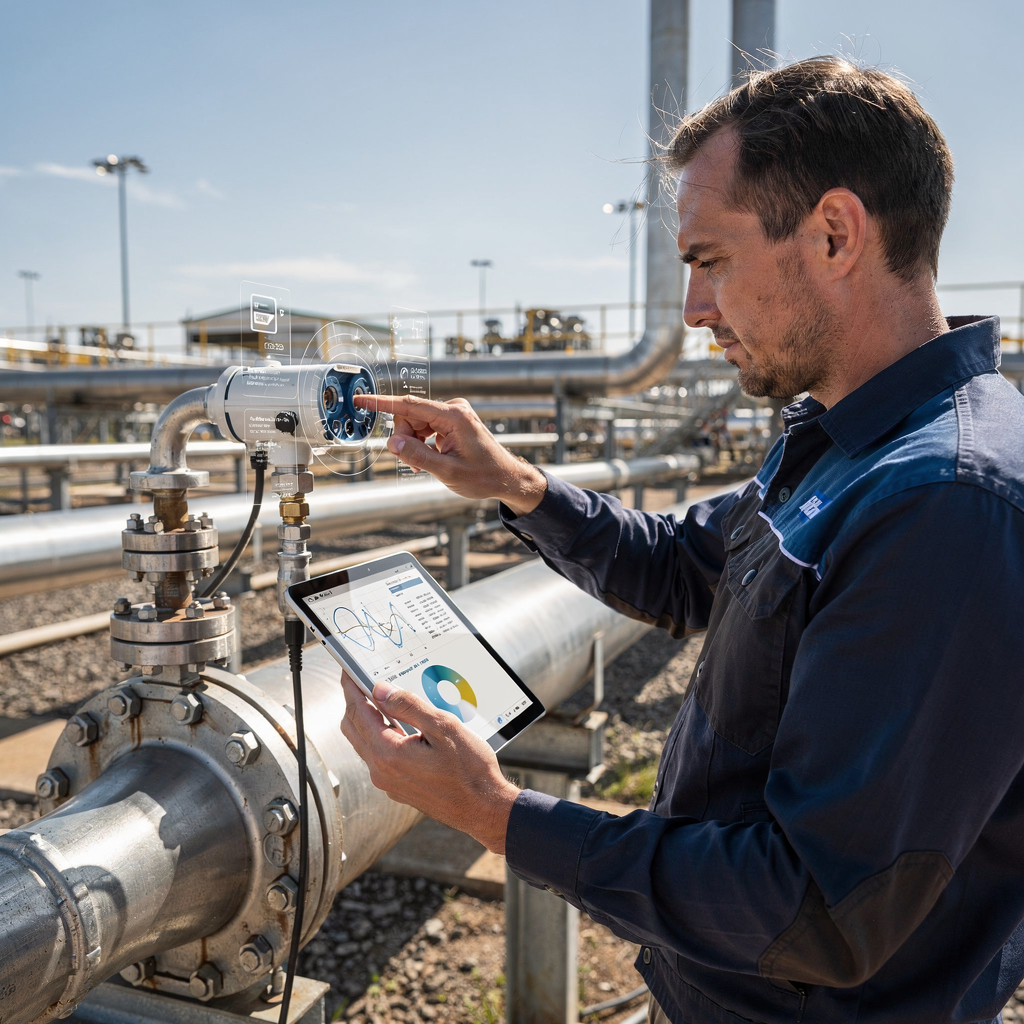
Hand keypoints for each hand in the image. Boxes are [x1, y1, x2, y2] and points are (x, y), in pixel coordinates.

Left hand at [339, 673, 519, 853]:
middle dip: (354, 701)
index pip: (358, 712)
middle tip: (360, 680)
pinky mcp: (397, 788)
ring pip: (363, 743)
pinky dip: (378, 736)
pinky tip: (396, 726)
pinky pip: (377, 757)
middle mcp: (381, 771)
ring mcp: (387, 782)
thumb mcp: (444, 728)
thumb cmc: (470, 771)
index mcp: (388, 753)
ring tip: (379, 699)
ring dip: (365, 719)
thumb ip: (409, 706)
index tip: (348, 670)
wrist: (483, 808)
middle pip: (353, 728)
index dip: (351, 687)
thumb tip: (380, 689)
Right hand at [354, 394, 546, 515]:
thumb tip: (392, 443)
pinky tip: (429, 460)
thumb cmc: (483, 476)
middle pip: (410, 416)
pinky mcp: (452, 422)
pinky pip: (424, 428)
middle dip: (405, 439)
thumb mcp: (447, 472)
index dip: (382, 403)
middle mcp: (453, 409)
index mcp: (454, 416)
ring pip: (415, 423)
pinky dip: (421, 444)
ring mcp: (453, 414)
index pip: (410, 405)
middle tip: (412, 462)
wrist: (506, 478)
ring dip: (412, 444)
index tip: (362, 400)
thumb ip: (418, 456)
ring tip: (422, 466)